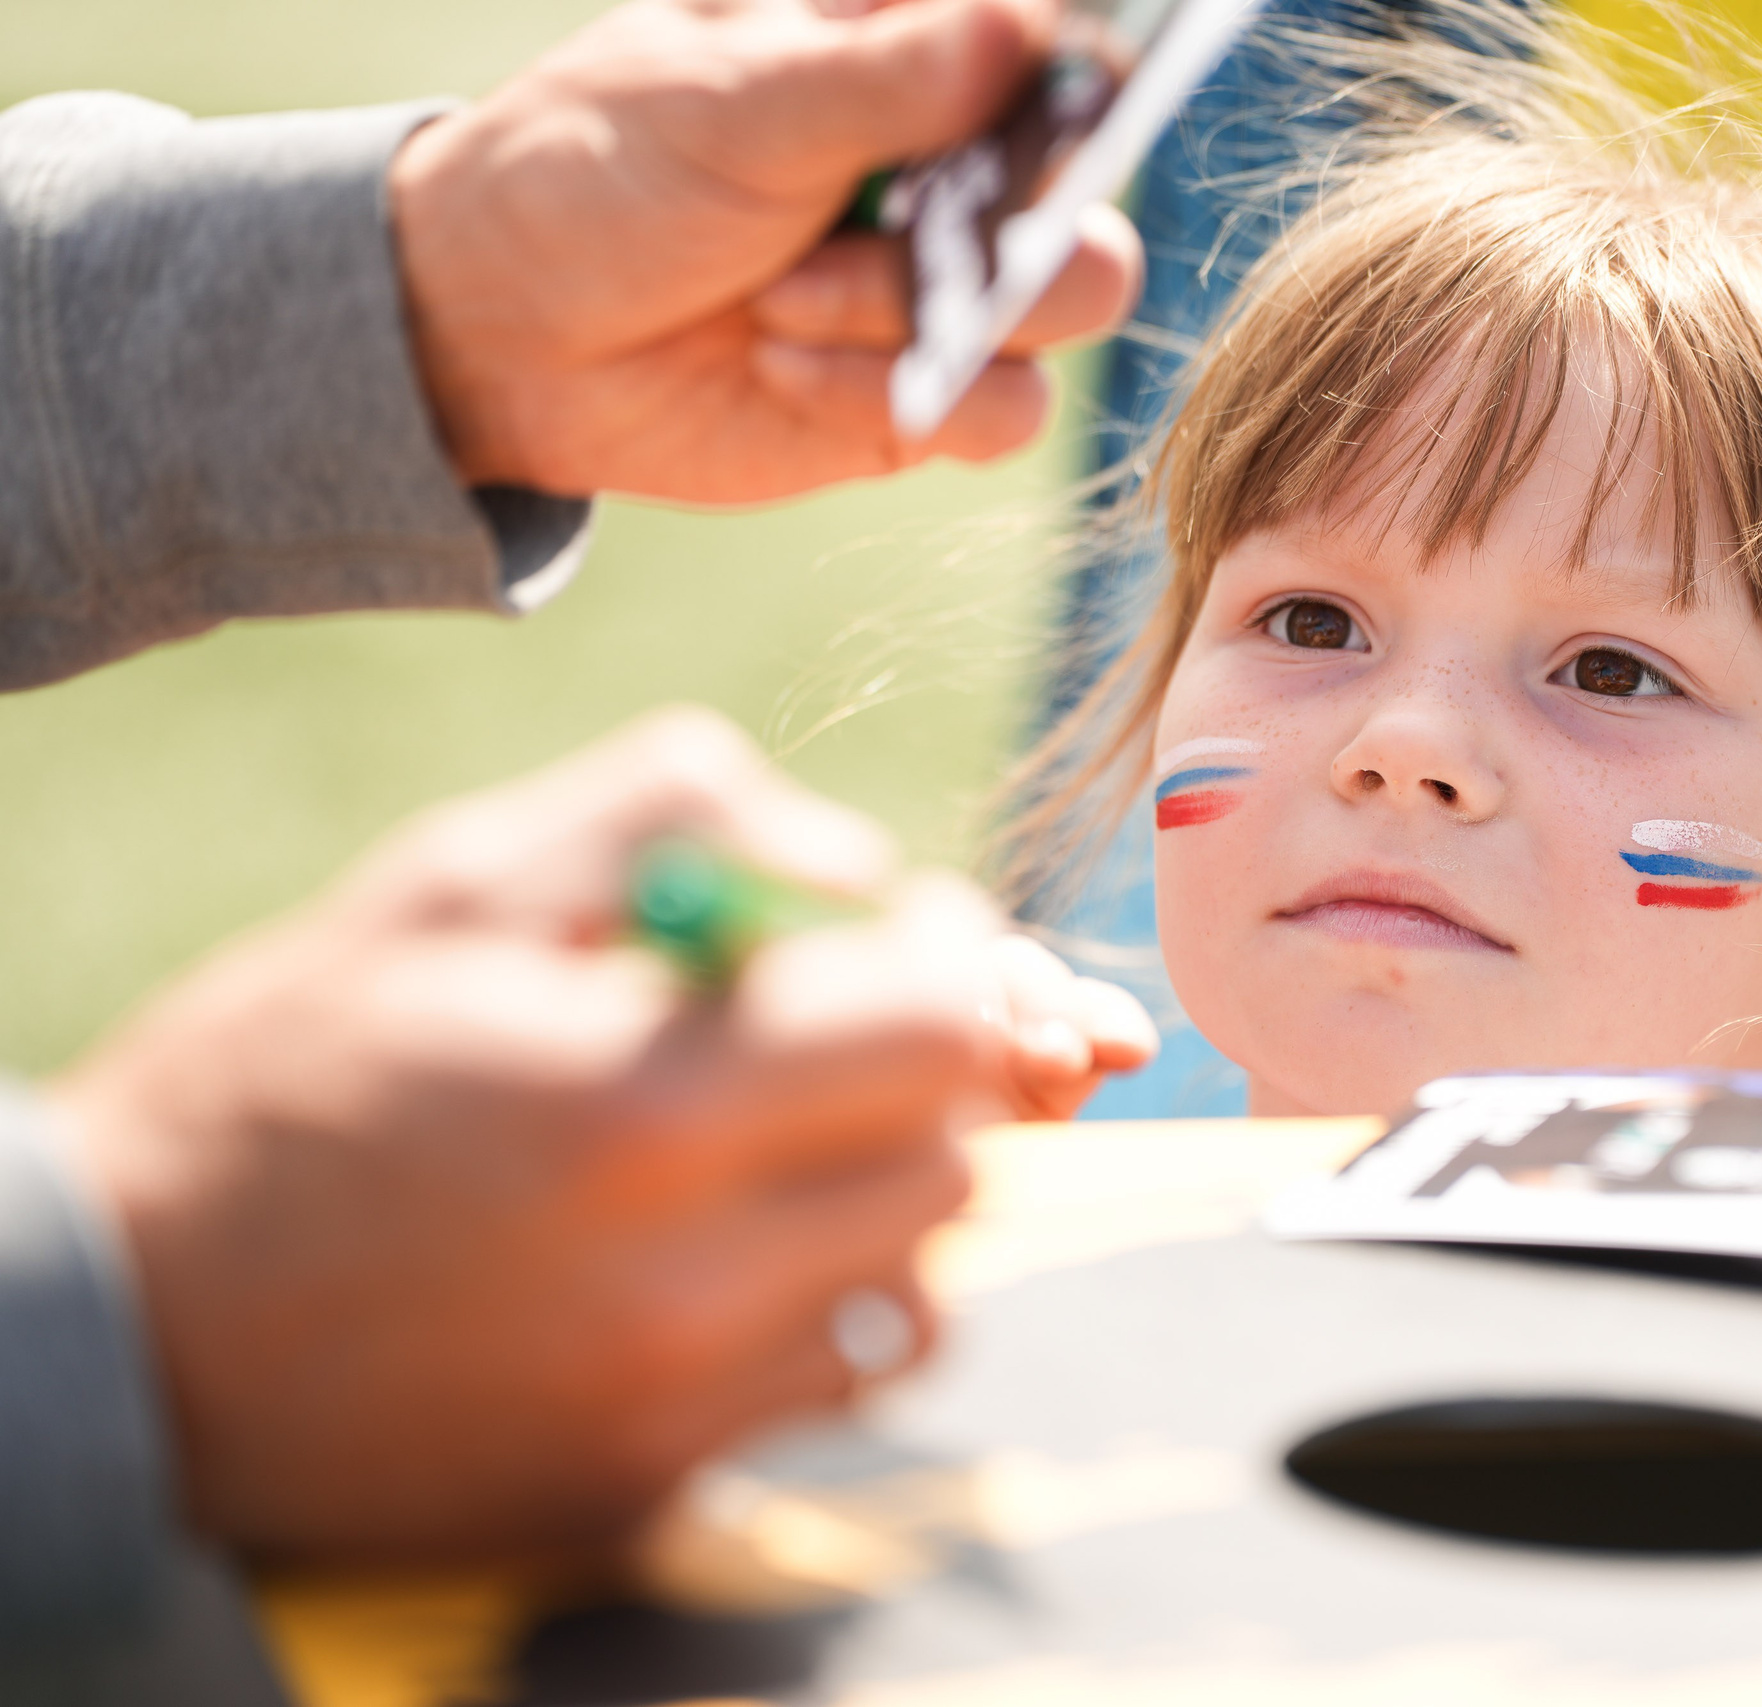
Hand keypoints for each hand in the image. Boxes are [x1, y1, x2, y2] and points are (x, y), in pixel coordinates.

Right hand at [47, 709, 1151, 1562]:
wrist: (123, 1331)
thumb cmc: (282, 1081)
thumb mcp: (450, 884)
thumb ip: (680, 823)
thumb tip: (862, 862)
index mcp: (638, 1102)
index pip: (943, 1031)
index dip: (948, 961)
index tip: (894, 939)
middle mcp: (682, 1278)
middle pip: (958, 1157)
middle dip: (922, 1071)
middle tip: (828, 1029)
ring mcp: (675, 1402)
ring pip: (924, 1274)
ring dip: (885, 1186)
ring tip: (765, 1139)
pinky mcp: (656, 1479)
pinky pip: (844, 1378)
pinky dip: (828, 1299)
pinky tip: (727, 1249)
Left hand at [388, 0, 1143, 502]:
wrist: (511, 340)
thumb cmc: (599, 177)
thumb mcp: (727, 102)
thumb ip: (880, 79)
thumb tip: (1018, 28)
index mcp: (915, 52)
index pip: (1058, 48)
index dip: (1068, 84)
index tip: (1006, 120)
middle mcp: (960, 163)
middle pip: (1092, 184)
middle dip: (999, 222)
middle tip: (894, 220)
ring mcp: (957, 283)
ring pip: (1070, 299)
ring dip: (917, 310)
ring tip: (779, 299)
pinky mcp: (935, 394)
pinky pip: (1008, 410)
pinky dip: (892, 395)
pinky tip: (781, 366)